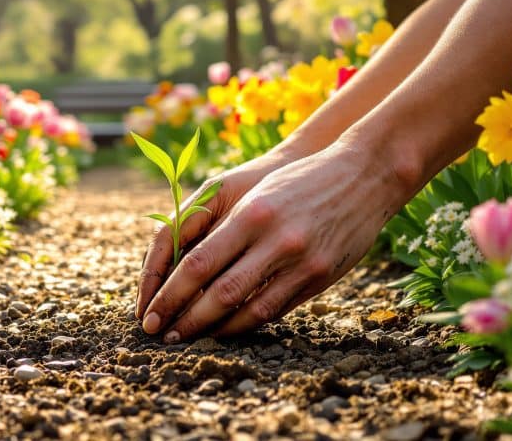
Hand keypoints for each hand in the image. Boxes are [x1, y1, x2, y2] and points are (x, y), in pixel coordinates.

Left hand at [138, 142, 404, 340]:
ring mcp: (303, 263)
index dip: (169, 294)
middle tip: (162, 336)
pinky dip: (247, 322)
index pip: (197, 265)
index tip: (149, 314)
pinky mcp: (322, 278)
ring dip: (215, 329)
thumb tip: (174, 265)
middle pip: (219, 294)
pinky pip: (276, 310)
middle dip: (185, 319)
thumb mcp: (251, 193)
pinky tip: (228, 328)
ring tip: (191, 337)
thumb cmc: (292, 181)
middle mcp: (276, 241)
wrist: (362, 175)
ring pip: (249, 310)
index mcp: (251, 215)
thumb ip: (215, 226)